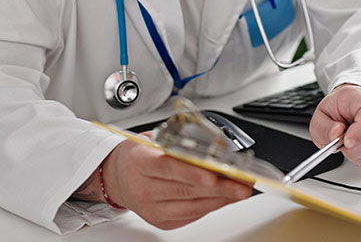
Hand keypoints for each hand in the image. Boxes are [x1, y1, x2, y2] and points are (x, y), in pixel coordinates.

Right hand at [102, 133, 252, 229]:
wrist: (118, 176)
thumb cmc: (139, 154)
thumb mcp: (155, 138)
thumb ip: (183, 142)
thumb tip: (218, 148)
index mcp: (140, 162)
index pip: (168, 168)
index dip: (192, 173)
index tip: (213, 176)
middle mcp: (143, 188)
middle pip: (185, 190)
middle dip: (219, 188)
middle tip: (241, 183)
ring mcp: (151, 208)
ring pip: (191, 206)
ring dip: (220, 198)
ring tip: (240, 190)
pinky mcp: (160, 221)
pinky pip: (191, 215)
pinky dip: (211, 206)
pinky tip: (225, 198)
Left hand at [310, 83, 360, 172]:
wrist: (347, 108)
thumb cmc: (336, 111)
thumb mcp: (320, 117)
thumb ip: (325, 127)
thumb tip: (336, 134)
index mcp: (360, 97)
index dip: (360, 132)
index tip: (346, 143)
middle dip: (354, 150)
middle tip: (342, 145)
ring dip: (360, 158)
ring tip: (350, 148)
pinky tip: (359, 157)